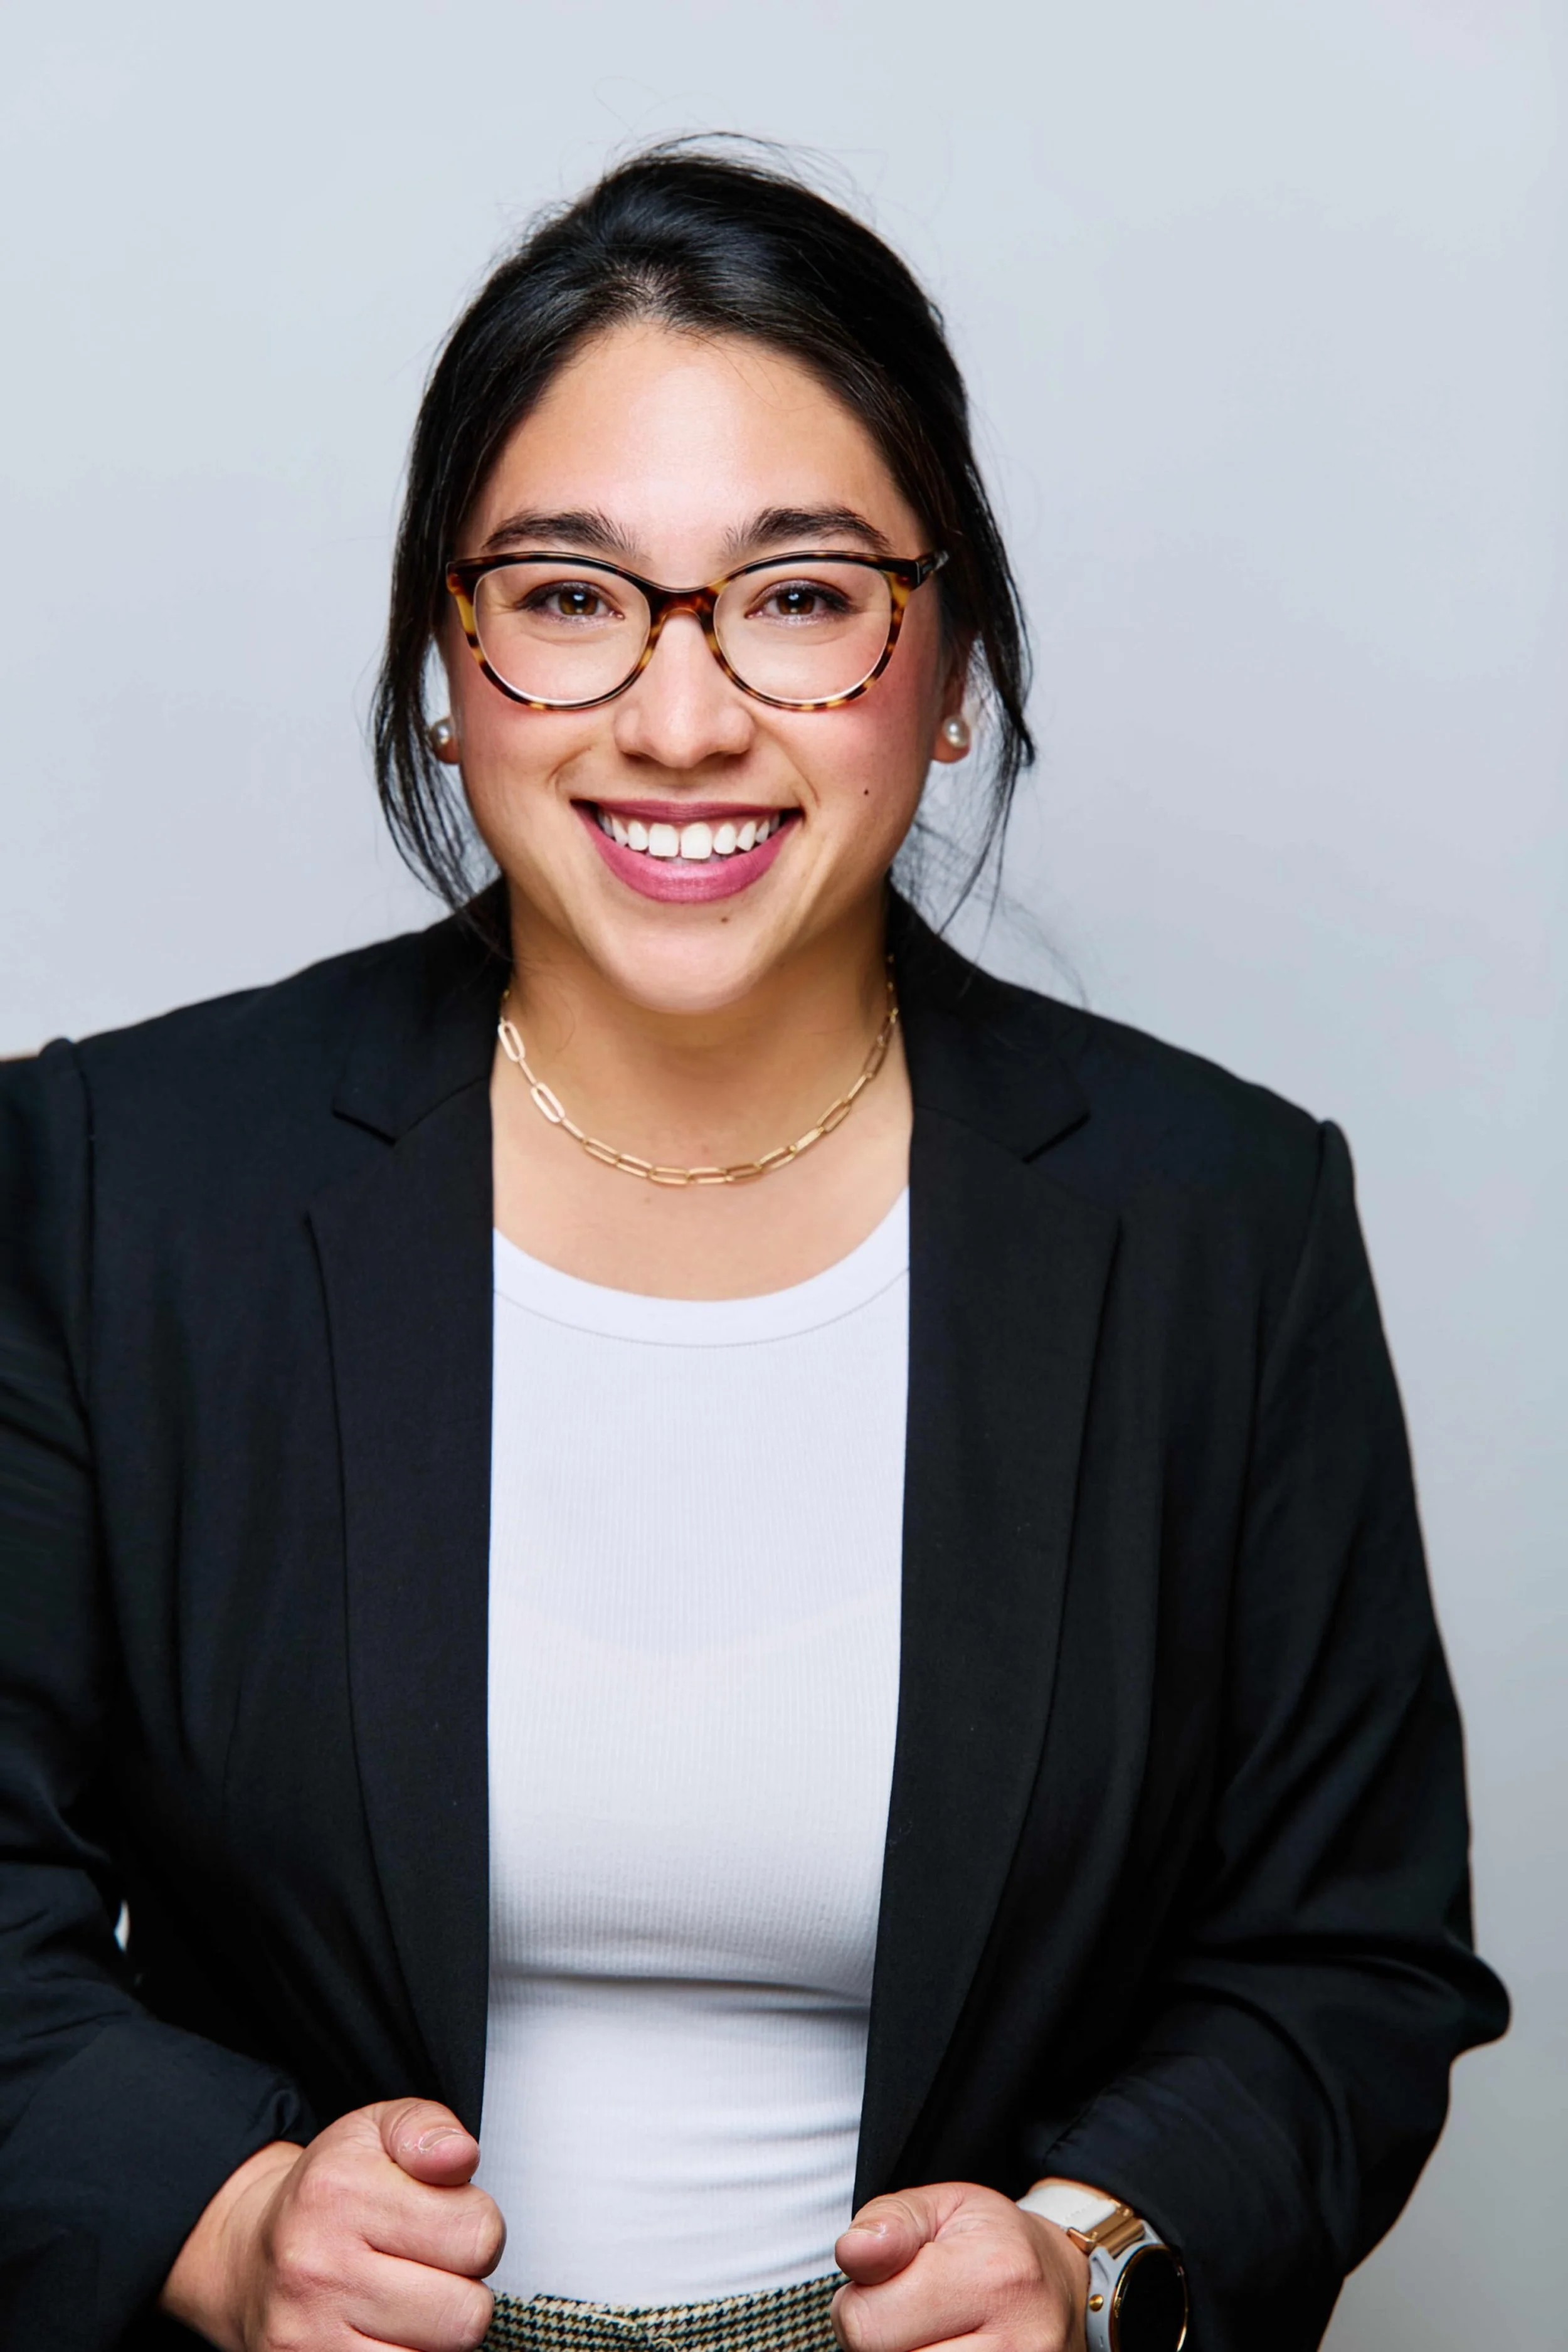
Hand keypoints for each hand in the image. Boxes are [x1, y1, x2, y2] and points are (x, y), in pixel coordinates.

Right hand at [158, 2097, 504, 2351]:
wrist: (248, 2258)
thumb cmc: (327, 2193)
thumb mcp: (375, 2131)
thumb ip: (427, 2128)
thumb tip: (459, 2155)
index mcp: (342, 2190)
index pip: (477, 2234)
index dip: (479, 2229)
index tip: (451, 2224)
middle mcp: (319, 2267)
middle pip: (466, 2312)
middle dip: (464, 2290)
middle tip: (431, 2269)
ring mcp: (309, 2335)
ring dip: (437, 2334)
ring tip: (410, 2300)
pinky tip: (390, 2332)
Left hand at [834, 2182, 1088, 2351]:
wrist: (1063, 2286)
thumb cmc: (993, 2243)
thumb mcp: (941, 2207)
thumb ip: (888, 2223)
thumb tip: (852, 2252)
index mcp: (993, 2274)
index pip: (866, 2322)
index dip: (859, 2304)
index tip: (886, 2285)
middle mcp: (1015, 2342)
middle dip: (878, 2340)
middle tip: (908, 2314)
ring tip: (925, 2335)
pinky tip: (940, 2351)